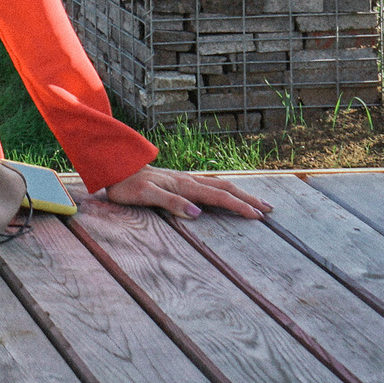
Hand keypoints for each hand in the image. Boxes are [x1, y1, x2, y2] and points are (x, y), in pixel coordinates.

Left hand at [100, 165, 272, 220]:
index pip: (218, 197)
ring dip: (240, 193)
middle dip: (248, 199)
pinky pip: (209, 185)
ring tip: (256, 202)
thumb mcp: (145, 196)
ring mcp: (184, 179)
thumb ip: (170, 203)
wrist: (114, 166)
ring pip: (219, 185)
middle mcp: (188, 180)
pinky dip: (225, 191)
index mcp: (184, 186)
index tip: (258, 216)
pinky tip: (227, 194)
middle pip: (225, 189)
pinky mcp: (179, 180)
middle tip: (269, 210)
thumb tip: (197, 213)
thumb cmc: (126, 185)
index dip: (239, 206)